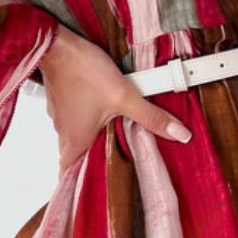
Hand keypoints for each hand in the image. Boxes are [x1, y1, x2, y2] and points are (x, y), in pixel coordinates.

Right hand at [39, 26, 191, 177]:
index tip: (87, 193)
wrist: (58, 44)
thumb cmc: (83, 72)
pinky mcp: (60, 98)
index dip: (75, 187)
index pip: (68, 176)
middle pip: (74, 156)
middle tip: (110, 164)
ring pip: (74, 135)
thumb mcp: (125, 96)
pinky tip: (100, 109)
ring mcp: (59, 115)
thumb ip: (151, 116)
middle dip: (91, 161)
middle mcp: (63, 132)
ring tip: (112, 135)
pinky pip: (72, 116)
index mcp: (75, 141)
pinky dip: (85, 117)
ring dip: (90, 136)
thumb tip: (180, 135)